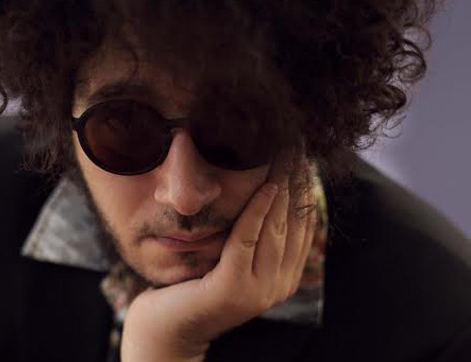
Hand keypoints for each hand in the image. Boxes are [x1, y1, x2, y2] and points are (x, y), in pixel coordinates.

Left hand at [120, 148, 317, 361]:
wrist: (165, 325)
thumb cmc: (196, 280)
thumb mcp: (231, 253)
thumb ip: (253, 231)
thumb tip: (271, 186)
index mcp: (283, 277)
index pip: (302, 225)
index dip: (304, 188)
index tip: (303, 155)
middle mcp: (279, 285)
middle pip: (293, 222)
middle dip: (296, 180)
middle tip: (297, 145)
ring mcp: (258, 291)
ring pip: (276, 227)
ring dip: (282, 187)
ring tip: (285, 155)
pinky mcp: (234, 290)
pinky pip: (248, 239)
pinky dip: (258, 210)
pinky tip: (266, 185)